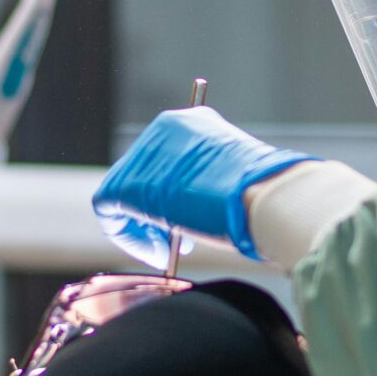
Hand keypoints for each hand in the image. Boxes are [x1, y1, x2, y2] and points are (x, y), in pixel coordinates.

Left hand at [92, 107, 319, 265]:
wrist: (265, 197)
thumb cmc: (266, 196)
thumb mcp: (238, 180)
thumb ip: (214, 183)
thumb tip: (202, 207)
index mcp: (195, 121)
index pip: (169, 159)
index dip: (175, 195)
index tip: (190, 221)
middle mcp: (165, 126)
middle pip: (144, 174)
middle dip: (158, 212)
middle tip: (178, 241)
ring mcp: (144, 152)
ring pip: (124, 193)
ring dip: (145, 228)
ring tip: (170, 251)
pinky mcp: (127, 182)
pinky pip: (109, 211)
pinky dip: (130, 237)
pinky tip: (159, 254)